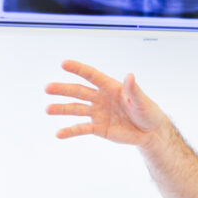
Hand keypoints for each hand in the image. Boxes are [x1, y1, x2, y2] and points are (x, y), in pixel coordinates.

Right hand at [45, 59, 166, 146]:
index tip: (64, 64)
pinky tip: (59, 133)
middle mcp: (100, 98)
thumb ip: (133, 90)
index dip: (78, 69)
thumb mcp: (142, 101)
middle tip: (48, 88)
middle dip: (63, 89)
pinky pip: (81, 128)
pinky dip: (70, 131)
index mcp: (110, 87)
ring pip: (76, 109)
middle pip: (78, 91)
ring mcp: (97, 113)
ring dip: (62, 109)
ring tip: (48, 109)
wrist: (150, 132)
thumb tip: (129, 76)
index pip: (91, 75)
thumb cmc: (147, 112)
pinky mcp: (98, 128)